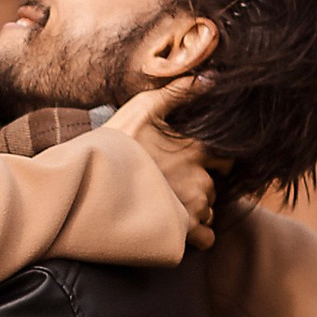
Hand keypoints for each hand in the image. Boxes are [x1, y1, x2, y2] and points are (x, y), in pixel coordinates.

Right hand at [108, 89, 213, 244]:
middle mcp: (200, 178)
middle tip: (176, 187)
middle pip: (215, 187)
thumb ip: (178, 92)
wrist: (89, 179)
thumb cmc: (114, 142)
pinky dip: (196, 236)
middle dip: (201, 188)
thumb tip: (210, 76)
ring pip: (208, 212)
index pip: (227, 158)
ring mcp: (191, 207)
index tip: (199, 164)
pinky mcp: (180, 231)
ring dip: (195, 211)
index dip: (216, 162)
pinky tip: (177, 227)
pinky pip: (206, 239)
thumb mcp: (143, 107)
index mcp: (196, 149)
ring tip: (168, 206)